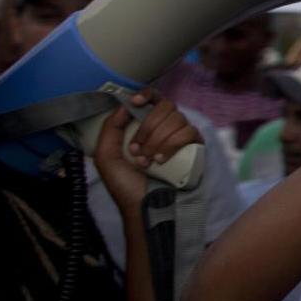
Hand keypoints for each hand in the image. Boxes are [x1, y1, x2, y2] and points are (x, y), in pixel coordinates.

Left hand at [91, 90, 200, 212]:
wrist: (145, 205)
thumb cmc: (125, 184)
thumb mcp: (105, 157)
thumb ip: (110, 128)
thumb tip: (125, 104)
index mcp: (144, 125)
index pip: (152, 97)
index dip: (146, 95)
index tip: (136, 103)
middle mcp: (164, 127)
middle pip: (165, 105)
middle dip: (147, 128)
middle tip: (137, 150)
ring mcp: (181, 135)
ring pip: (176, 119)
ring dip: (157, 140)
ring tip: (148, 161)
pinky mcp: (195, 146)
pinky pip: (188, 132)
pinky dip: (172, 145)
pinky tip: (163, 161)